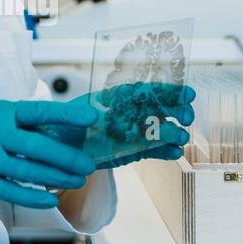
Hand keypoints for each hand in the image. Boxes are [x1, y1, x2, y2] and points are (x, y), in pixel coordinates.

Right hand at [0, 99, 98, 207]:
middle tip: (88, 165)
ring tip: (76, 181)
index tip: (90, 119)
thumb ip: (22, 121)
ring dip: (56, 178)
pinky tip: (51, 199)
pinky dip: (33, 197)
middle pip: (38, 148)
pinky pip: (12, 191)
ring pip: (29, 172)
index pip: (40, 112)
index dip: (66, 116)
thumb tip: (57, 130)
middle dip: (67, 158)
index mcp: (3, 113)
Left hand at [42, 82, 194, 168]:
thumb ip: (83, 115)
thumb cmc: (60, 126)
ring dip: (172, 133)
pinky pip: (151, 150)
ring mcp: (130, 132)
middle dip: (175, 110)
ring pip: (157, 130)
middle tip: (187, 116)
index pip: (144, 91)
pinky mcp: (130, 151)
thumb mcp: (68, 116)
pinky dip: (164, 151)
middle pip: (156, 108)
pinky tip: (175, 152)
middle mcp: (126, 112)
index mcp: (114, 97)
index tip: (186, 92)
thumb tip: (95, 117)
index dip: (166, 91)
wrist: (55, 149)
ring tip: (181, 138)